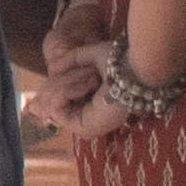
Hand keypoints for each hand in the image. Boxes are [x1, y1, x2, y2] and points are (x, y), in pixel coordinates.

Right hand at [20, 41, 142, 144]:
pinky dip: (67, 90)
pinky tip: (89, 84)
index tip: (81, 68)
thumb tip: (51, 67)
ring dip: (67, 82)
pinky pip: (55, 108)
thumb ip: (70, 61)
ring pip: (49, 102)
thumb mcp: (90, 56)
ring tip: (93, 78)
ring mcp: (84, 125)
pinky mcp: (83, 129)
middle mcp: (85, 117)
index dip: (57, 79)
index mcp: (88, 103)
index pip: (53, 96)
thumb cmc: (123, 62)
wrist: (138, 70)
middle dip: (63, 79)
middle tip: (91, 73)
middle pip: (47, 98)